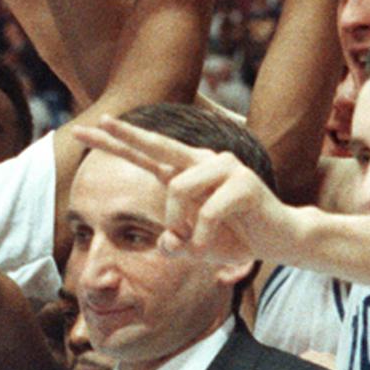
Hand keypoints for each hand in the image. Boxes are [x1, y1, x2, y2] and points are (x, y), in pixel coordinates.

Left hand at [75, 116, 298, 266]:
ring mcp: (225, 166)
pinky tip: (215, 245)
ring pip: (178, 190)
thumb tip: (165, 242)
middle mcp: (204, 162)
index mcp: (188, 172)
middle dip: (128, 134)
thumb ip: (175, 243)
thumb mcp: (195, 247)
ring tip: (196, 244)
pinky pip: (207, 213)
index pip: (147, 153)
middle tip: (101, 121)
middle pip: (159, 145)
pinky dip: (204, 237)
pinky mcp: (242, 182)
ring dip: (180, 226)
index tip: (88, 128)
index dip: (118, 141)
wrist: (281, 240)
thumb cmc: (235, 238)